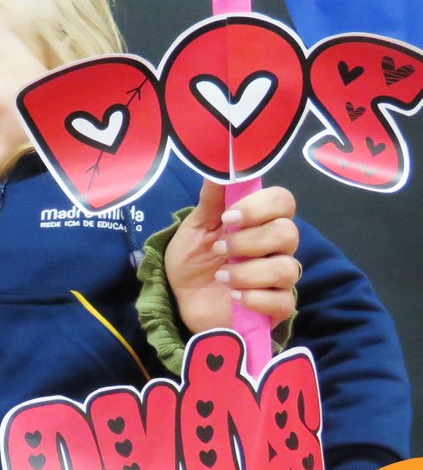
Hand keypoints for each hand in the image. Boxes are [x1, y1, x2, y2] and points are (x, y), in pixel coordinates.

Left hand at [164, 180, 299, 333]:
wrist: (181, 299)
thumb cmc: (193, 259)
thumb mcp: (196, 226)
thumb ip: (212, 198)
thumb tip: (219, 161)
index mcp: (260, 222)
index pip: (283, 201)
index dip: (260, 206)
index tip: (228, 217)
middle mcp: (277, 248)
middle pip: (288, 233)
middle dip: (248, 241)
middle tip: (219, 249)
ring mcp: (279, 278)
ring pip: (287, 268)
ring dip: (247, 272)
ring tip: (220, 277)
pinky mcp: (275, 308)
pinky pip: (282, 302)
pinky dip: (254, 298)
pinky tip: (233, 297)